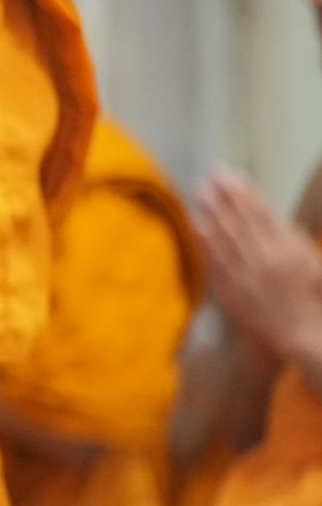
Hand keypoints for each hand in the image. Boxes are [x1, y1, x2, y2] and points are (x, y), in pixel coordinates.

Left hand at [199, 168, 321, 359]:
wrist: (298, 331)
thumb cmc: (309, 294)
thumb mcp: (310, 261)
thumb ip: (290, 236)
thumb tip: (270, 215)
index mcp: (288, 249)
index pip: (262, 213)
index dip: (244, 191)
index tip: (232, 174)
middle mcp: (265, 259)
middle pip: (239, 220)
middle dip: (224, 195)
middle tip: (210, 174)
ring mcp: (245, 274)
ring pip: (224, 236)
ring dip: (211, 211)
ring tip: (200, 191)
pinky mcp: (231, 288)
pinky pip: (215, 259)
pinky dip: (205, 240)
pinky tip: (196, 223)